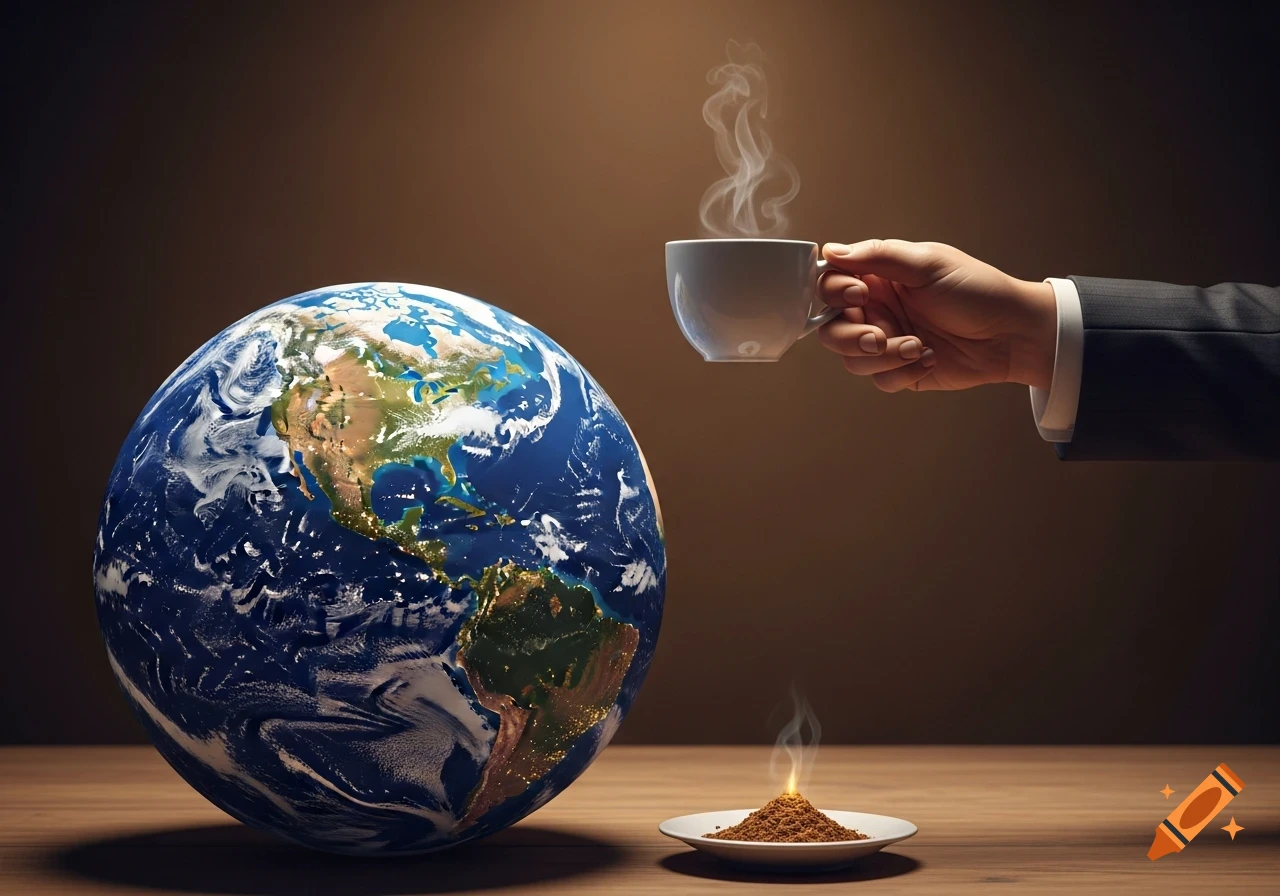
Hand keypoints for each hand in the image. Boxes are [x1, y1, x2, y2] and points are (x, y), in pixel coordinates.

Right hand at [816, 239, 1057, 391]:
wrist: (1013, 333)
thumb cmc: (979, 291)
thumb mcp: (928, 263)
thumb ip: (878, 256)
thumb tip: (832, 252)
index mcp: (879, 278)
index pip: (830, 284)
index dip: (833, 293)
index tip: (858, 294)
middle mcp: (878, 310)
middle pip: (830, 329)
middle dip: (849, 335)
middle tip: (877, 336)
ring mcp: (887, 341)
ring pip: (852, 359)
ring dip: (882, 356)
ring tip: (917, 347)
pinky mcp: (901, 371)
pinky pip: (880, 380)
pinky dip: (903, 372)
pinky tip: (930, 358)